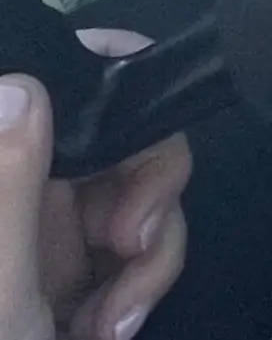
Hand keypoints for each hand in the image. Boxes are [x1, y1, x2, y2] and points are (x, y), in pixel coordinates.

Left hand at [0, 34, 189, 339]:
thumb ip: (7, 190)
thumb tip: (20, 82)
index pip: (40, 88)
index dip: (98, 65)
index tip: (143, 98)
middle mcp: (12, 202)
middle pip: (107, 129)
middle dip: (143, 180)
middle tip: (137, 239)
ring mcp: (42, 240)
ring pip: (135, 186)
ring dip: (149, 247)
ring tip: (119, 315)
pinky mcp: (78, 279)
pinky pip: (140, 243)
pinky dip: (142, 282)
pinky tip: (115, 327)